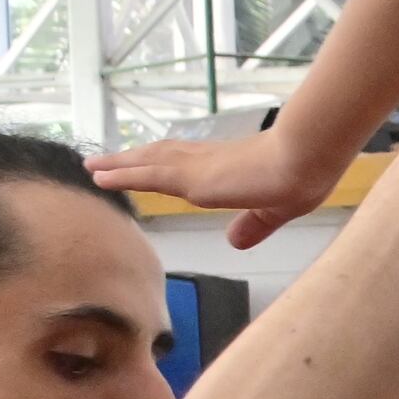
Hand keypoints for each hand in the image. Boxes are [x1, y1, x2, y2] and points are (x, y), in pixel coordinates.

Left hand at [89, 119, 346, 249]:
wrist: (305, 158)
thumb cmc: (302, 176)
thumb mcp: (275, 209)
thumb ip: (254, 225)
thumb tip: (235, 242)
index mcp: (227, 165)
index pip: (186, 162)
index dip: (162, 162)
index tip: (144, 161)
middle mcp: (207, 160)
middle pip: (160, 157)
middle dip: (133, 160)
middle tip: (103, 162)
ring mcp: (197, 167)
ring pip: (148, 163)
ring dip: (119, 164)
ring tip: (93, 166)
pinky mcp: (192, 177)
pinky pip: (147, 174)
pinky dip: (121, 174)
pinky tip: (101, 175)